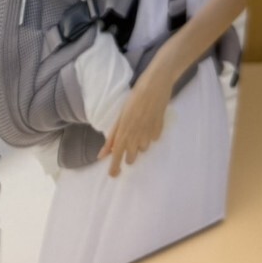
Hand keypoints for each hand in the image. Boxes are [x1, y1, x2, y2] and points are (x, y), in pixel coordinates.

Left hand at [99, 48, 176, 176]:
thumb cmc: (133, 99)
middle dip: (128, 155)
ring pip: (143, 149)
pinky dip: (149, 135)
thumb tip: (102, 154)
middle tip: (128, 146)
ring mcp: (149, 134)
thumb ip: (112, 137)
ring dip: (139, 144)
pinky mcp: (159, 131)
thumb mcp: (120, 117)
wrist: (154, 86)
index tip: (113, 175)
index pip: (116, 155)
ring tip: (139, 128)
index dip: (114, 166)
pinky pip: (152, 139)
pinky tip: (149, 123)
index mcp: (124, 132)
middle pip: (131, 157)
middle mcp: (136, 136)